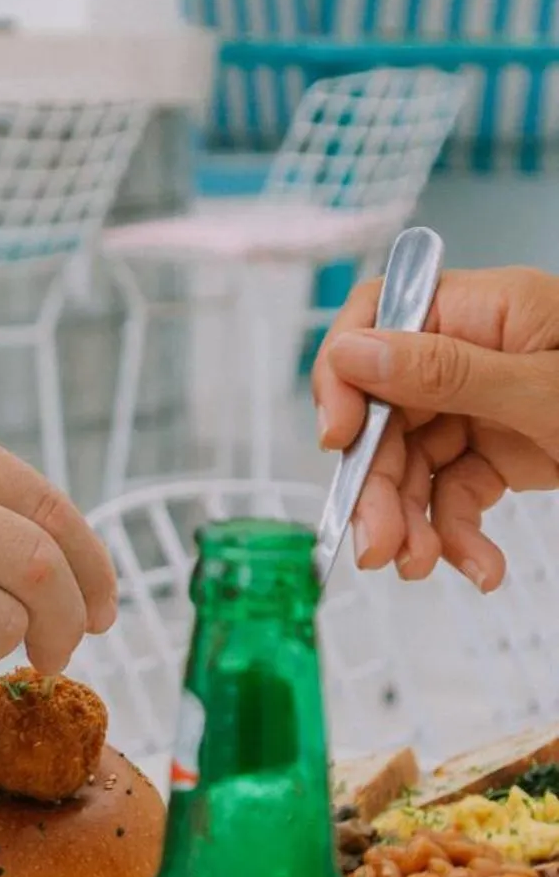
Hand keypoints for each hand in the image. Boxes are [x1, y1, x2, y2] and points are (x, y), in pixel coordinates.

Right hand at [313, 267, 558, 589]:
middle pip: (386, 412)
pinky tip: (478, 566)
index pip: (378, 319)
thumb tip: (355, 351)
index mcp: (485, 310)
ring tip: (423, 567)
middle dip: (378, 484)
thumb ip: (446, 373)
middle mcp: (475, 351)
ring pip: (412, 462)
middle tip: (379, 546)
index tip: (338, 440)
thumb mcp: (544, 391)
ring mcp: (484, 404)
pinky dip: (457, 535)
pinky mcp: (499, 451)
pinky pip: (453, 493)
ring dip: (410, 522)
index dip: (344, 377)